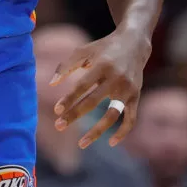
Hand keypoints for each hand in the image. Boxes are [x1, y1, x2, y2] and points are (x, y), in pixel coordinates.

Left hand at [50, 28, 150, 147]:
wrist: (134, 43)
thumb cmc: (102, 48)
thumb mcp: (83, 51)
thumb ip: (66, 66)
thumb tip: (51, 84)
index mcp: (101, 65)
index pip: (82, 85)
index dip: (69, 98)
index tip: (56, 109)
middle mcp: (116, 78)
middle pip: (93, 102)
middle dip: (75, 115)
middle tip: (58, 126)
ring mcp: (128, 89)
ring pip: (113, 115)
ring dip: (97, 131)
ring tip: (81, 143)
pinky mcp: (136, 96)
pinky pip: (131, 119)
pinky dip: (123, 132)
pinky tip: (111, 143)